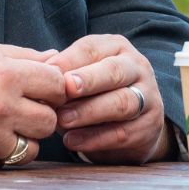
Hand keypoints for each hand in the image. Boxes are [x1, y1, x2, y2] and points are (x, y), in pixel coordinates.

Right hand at [0, 40, 66, 168]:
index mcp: (5, 74)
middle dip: (41, 115)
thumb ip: (21, 56)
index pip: (57, 85)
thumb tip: (55, 58)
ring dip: (24, 138)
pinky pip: (7, 161)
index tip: (42, 89)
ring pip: (34, 147)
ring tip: (4, 126)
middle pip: (50, 120)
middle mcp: (2, 107)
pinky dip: (1, 152)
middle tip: (24, 110)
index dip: (54, 88)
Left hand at [46, 34, 168, 163]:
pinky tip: (72, 141)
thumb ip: (63, 73)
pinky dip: (95, 138)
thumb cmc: (95, 92)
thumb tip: (39, 72)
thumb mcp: (81, 75)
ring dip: (89, 112)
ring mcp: (148, 97)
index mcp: (116, 47)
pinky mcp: (149, 127)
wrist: (132, 124)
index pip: (93, 48)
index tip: (49, 71)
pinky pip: (123, 133)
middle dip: (88, 80)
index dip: (70, 59)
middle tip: (65, 90)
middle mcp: (137, 68)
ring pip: (122, 103)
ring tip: (63, 121)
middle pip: (114, 71)